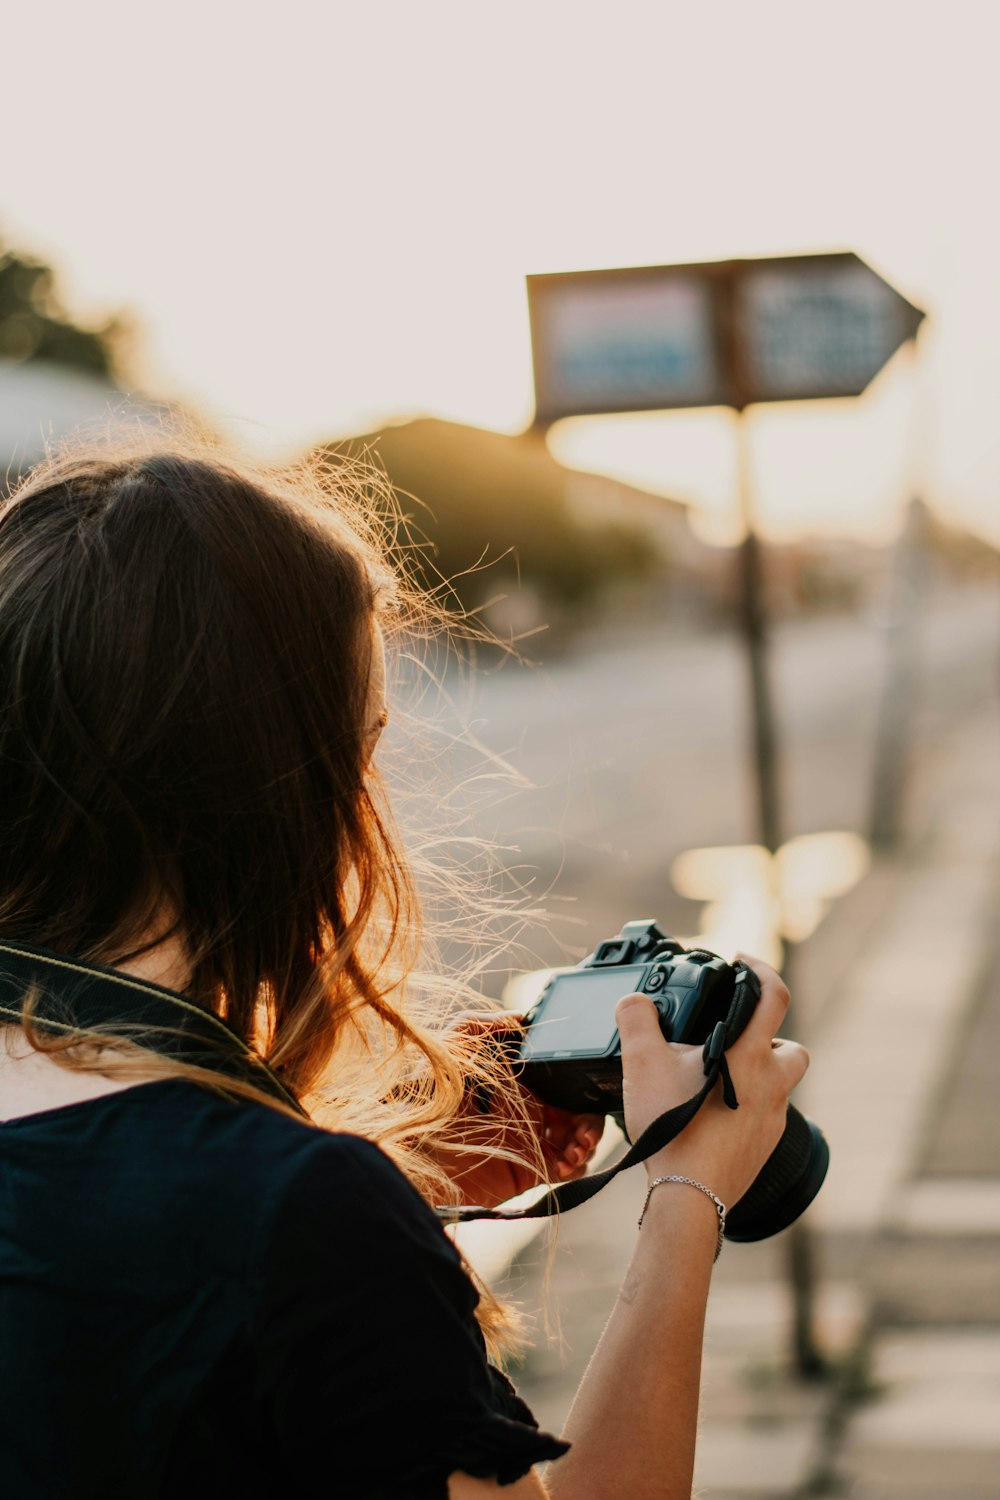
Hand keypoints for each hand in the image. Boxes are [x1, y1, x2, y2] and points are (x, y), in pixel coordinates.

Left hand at [428, 1013, 604, 1208]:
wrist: (415, 1153)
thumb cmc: (430, 1097)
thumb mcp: (450, 1048)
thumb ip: (481, 1024)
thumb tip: (519, 1015)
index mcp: (518, 1078)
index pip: (563, 1076)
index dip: (580, 1081)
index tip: (588, 1088)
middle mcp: (529, 1107)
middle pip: (579, 1108)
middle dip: (592, 1117)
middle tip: (587, 1129)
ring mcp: (532, 1138)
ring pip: (579, 1137)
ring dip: (589, 1140)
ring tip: (579, 1147)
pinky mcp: (531, 1169)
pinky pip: (568, 1168)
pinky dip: (578, 1165)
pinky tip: (568, 1161)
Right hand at [616, 955, 808, 1207]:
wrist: (690, 1194)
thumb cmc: (674, 1127)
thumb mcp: (643, 1063)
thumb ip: (636, 1019)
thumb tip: (633, 1000)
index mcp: (750, 1055)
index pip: (775, 996)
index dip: (762, 969)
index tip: (743, 962)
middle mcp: (772, 1085)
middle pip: (792, 1049)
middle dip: (772, 1038)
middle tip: (736, 1039)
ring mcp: (773, 1120)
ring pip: (780, 1087)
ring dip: (759, 1076)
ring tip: (720, 1079)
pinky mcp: (766, 1148)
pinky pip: (765, 1119)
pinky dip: (747, 1110)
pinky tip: (715, 1116)